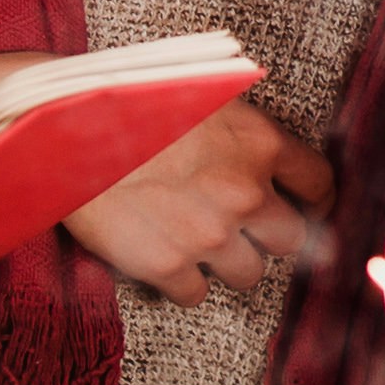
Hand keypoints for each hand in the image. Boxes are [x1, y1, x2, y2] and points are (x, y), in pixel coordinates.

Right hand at [65, 98, 336, 299]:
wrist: (65, 126)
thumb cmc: (130, 99)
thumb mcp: (203, 91)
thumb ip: (240, 125)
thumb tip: (259, 142)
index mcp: (259, 143)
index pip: (319, 183)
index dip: (315, 199)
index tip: (308, 206)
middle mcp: (244, 193)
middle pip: (291, 239)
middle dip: (271, 234)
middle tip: (247, 226)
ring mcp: (207, 235)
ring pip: (249, 274)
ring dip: (230, 261)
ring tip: (201, 241)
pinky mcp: (166, 266)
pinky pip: (196, 293)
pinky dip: (185, 281)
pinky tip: (167, 257)